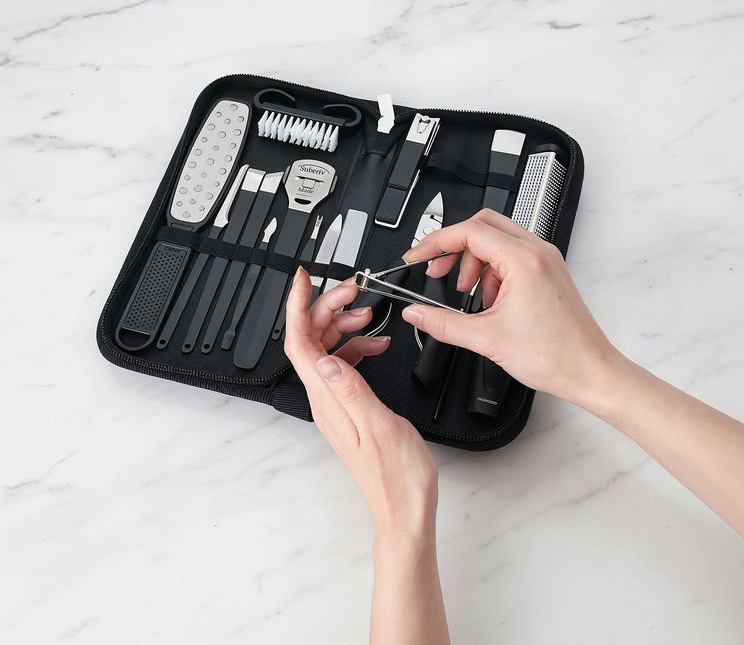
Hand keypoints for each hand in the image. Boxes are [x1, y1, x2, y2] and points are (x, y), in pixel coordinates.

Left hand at [284, 269, 437, 539]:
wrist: (404, 506)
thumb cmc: (396, 476)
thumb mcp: (379, 427)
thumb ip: (352, 390)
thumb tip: (327, 358)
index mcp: (328, 400)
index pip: (299, 343)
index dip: (297, 306)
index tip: (303, 279)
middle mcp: (326, 399)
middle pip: (311, 339)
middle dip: (328, 306)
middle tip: (352, 289)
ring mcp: (337, 402)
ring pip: (328, 348)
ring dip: (344, 325)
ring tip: (368, 314)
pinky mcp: (351, 404)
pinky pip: (345, 364)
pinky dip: (359, 346)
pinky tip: (377, 344)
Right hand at [401, 208, 616, 408]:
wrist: (590, 372)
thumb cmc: (556, 355)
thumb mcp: (487, 339)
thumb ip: (443, 323)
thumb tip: (416, 313)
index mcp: (524, 261)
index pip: (469, 231)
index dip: (436, 242)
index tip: (418, 257)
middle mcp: (538, 253)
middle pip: (482, 225)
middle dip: (454, 246)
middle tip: (438, 270)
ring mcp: (545, 261)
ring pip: (497, 239)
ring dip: (474, 260)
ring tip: (467, 292)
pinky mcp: (547, 272)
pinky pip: (511, 256)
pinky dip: (492, 271)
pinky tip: (488, 301)